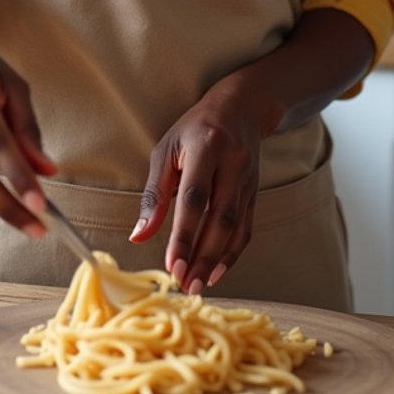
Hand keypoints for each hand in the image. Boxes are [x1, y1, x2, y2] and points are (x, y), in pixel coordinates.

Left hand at [129, 88, 265, 295]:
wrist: (242, 107)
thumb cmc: (194, 128)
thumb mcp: (167, 149)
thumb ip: (154, 193)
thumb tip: (138, 235)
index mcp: (206, 147)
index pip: (194, 197)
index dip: (183, 234)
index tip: (172, 265)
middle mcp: (233, 163)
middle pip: (219, 218)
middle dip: (201, 256)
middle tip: (185, 285)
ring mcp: (248, 178)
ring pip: (235, 227)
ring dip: (216, 260)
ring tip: (198, 286)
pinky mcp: (255, 191)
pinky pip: (246, 228)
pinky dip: (232, 253)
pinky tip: (217, 272)